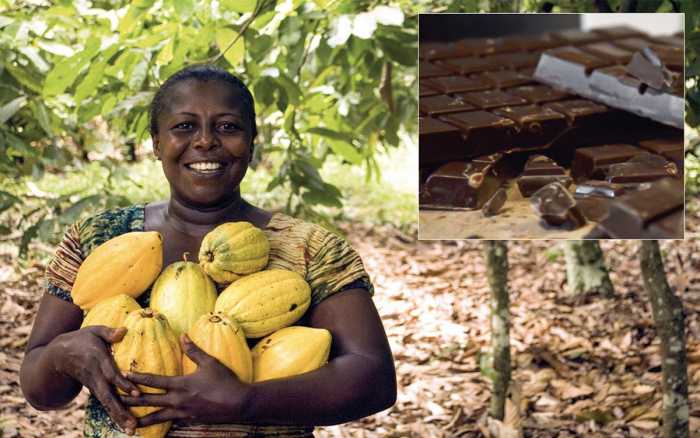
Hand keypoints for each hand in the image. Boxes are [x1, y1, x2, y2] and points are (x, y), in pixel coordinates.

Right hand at [49, 326, 139, 433]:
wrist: (57, 356)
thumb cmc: (81, 339)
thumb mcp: (93, 331)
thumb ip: (109, 332)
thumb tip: (124, 330)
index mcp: (97, 360)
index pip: (111, 374)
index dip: (123, 384)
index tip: (136, 393)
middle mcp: (95, 376)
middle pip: (108, 396)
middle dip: (120, 410)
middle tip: (132, 424)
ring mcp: (93, 385)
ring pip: (106, 403)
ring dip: (118, 417)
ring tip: (131, 431)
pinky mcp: (94, 390)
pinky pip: (105, 403)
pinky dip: (114, 414)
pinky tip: (125, 425)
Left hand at [121, 334, 250, 427]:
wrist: (239, 403)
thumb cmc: (225, 381)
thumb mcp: (210, 363)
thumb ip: (194, 350)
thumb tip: (183, 336)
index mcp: (181, 384)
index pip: (154, 381)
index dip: (138, 377)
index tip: (123, 375)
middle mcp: (178, 400)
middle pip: (149, 401)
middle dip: (131, 400)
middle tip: (115, 400)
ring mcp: (183, 413)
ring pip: (157, 417)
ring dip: (141, 419)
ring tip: (128, 422)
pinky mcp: (189, 420)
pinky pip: (170, 423)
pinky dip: (159, 425)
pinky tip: (153, 426)